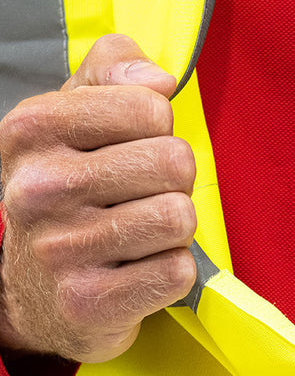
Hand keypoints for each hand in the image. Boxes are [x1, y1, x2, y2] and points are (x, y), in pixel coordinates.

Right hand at [0, 33, 196, 363]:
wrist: (35, 293)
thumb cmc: (71, 195)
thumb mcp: (74, 118)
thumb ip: (114, 72)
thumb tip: (159, 79)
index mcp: (32, 130)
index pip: (150, 107)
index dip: (159, 133)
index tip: (133, 153)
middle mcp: (38, 188)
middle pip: (175, 163)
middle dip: (173, 183)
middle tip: (142, 201)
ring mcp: (61, 250)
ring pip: (179, 218)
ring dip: (174, 231)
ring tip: (139, 238)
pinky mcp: (90, 303)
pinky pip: (178, 272)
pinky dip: (171, 273)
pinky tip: (138, 272)